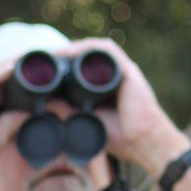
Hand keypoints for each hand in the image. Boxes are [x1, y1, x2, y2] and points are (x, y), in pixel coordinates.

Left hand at [58, 38, 186, 173]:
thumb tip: (47, 104)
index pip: (85, 69)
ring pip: (96, 50)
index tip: (47, 68)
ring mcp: (123, 72)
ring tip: (56, 53)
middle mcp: (116, 77)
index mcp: (108, 88)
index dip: (66, 64)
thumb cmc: (123, 139)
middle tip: (46, 59)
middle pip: (89, 57)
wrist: (144, 143)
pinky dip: (88, 48)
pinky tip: (72, 51)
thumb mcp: (87, 122)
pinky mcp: (129, 71)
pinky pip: (107, 51)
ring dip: (75, 47)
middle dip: (67, 53)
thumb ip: (69, 112)